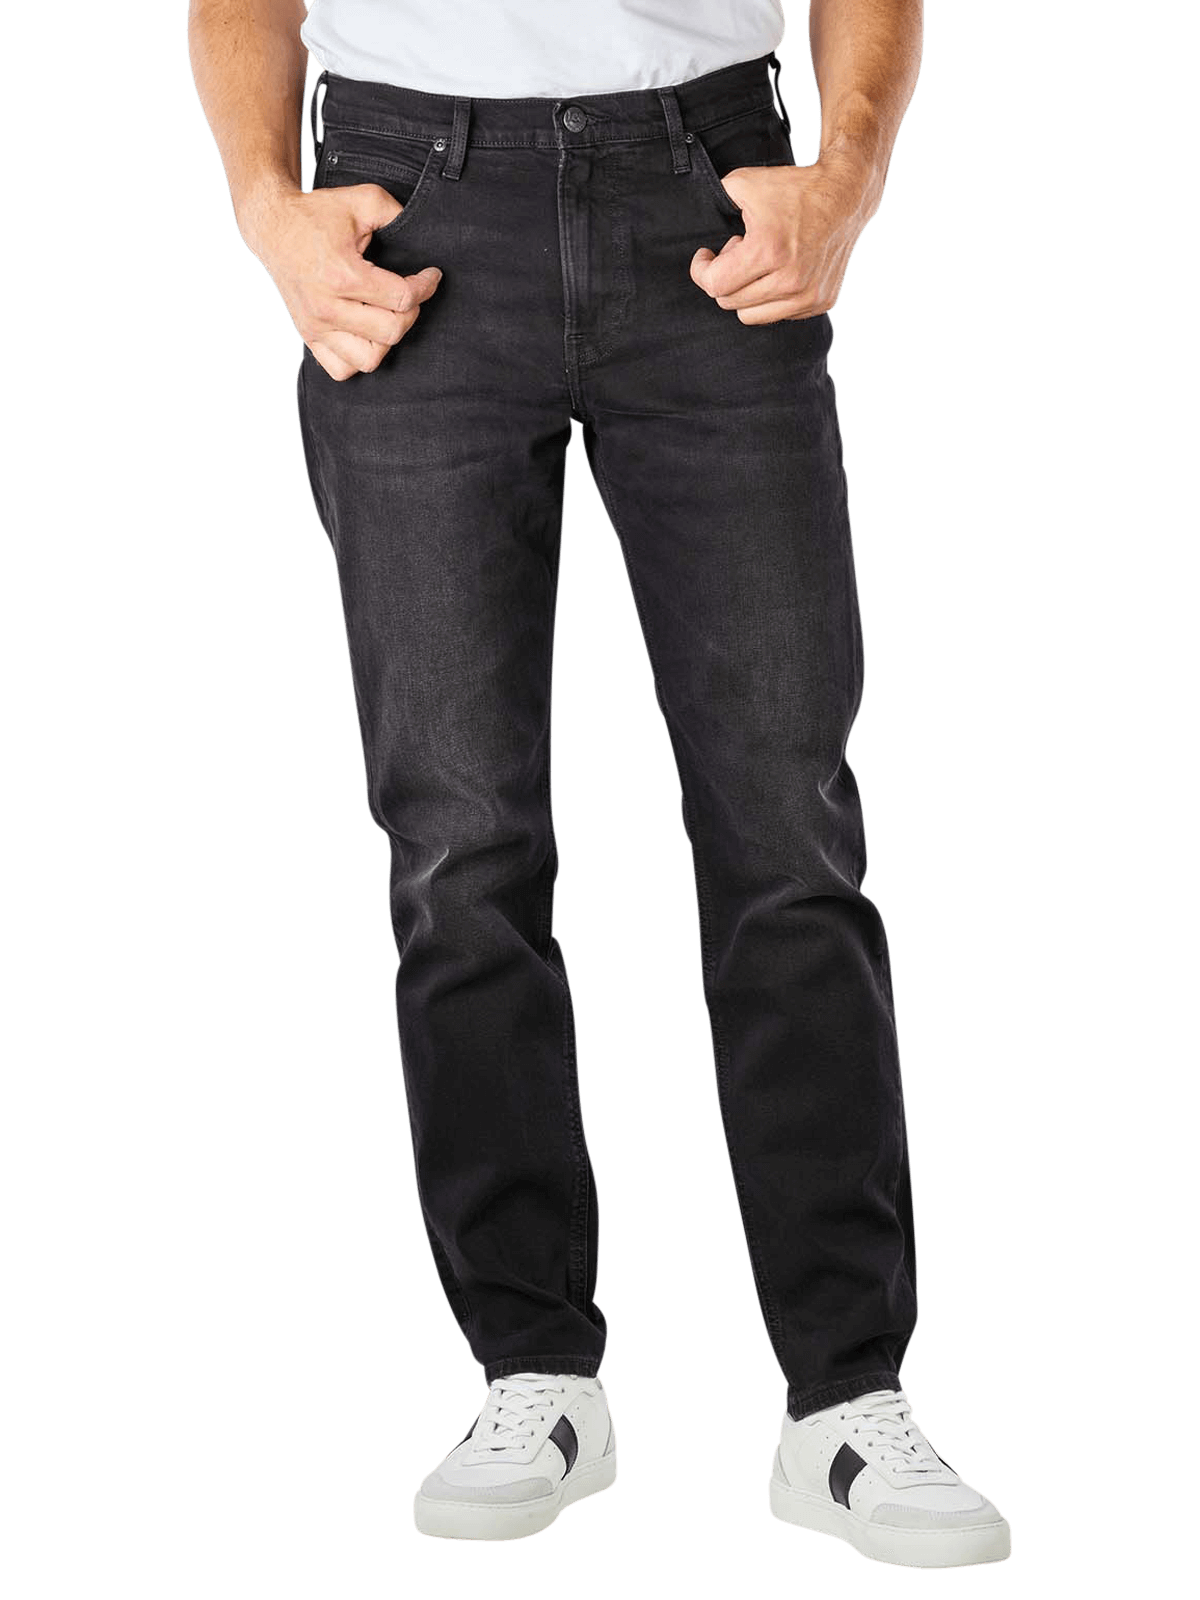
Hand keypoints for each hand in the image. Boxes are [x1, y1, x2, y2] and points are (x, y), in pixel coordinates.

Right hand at [247, 184, 442, 379]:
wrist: (272, 226)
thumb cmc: (315, 214)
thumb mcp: (361, 200)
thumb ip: (395, 213)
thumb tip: (424, 230)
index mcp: (343, 275)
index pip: (402, 298)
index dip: (425, 286)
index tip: (431, 276)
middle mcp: (327, 307)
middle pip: (390, 332)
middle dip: (410, 313)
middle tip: (408, 294)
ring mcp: (316, 326)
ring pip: (368, 359)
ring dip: (386, 340)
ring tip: (387, 316)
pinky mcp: (308, 336)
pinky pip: (341, 369)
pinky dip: (359, 359)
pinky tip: (366, 335)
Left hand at [690, 158, 870, 324]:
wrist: (845, 195)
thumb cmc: (794, 188)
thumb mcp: (745, 183)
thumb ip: (716, 202)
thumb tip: (697, 219)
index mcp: (768, 251)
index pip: (714, 285)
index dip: (702, 270)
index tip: (705, 257)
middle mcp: (790, 280)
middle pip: (729, 302)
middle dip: (726, 277)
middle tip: (738, 252)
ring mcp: (808, 296)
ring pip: (751, 316)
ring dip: (746, 292)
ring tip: (758, 264)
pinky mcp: (821, 302)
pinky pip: (778, 315)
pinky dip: (771, 298)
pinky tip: (779, 271)